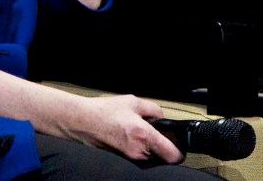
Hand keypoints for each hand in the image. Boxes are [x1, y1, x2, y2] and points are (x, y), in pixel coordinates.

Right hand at [68, 94, 184, 164]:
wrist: (82, 122)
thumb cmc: (103, 112)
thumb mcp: (132, 102)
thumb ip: (153, 109)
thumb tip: (162, 117)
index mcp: (144, 136)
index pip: (174, 155)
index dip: (180, 150)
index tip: (178, 142)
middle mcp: (139, 152)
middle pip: (164, 157)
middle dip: (163, 146)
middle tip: (156, 133)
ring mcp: (131, 158)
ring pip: (153, 158)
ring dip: (151, 148)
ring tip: (139, 133)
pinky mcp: (124, 160)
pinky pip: (141, 157)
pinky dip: (140, 149)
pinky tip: (130, 137)